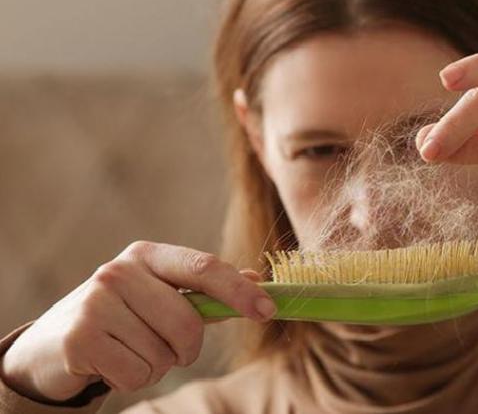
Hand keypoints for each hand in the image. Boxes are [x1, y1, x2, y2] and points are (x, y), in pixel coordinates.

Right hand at [0, 241, 274, 402]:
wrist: (53, 343)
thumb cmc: (123, 317)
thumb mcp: (162, 296)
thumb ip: (209, 292)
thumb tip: (258, 281)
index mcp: (148, 255)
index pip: (204, 267)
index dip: (239, 290)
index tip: (268, 311)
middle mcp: (120, 271)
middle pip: (188, 322)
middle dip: (187, 348)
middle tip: (167, 348)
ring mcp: (96, 302)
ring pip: (163, 354)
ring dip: (156, 365)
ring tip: (129, 351)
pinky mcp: (80, 337)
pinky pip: (137, 374)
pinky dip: (132, 379)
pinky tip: (111, 364)